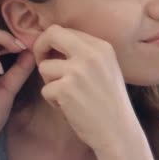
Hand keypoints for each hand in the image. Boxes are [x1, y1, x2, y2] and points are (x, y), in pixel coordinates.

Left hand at [33, 25, 153, 159]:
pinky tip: (69, 107)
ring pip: (44, 67)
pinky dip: (52, 100)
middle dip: (40, 48)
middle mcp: (91, 54)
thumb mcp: (106, 67)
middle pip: (52, 34)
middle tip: (43, 62)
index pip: (66, 30)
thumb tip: (54, 43)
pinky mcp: (66, 89)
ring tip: (67, 94)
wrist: (118, 129)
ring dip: (50, 82)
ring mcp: (78, 71)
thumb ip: (85, 53)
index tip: (52, 55)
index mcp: (102, 46)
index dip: (53, 42)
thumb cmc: (108, 101)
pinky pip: (45, 89)